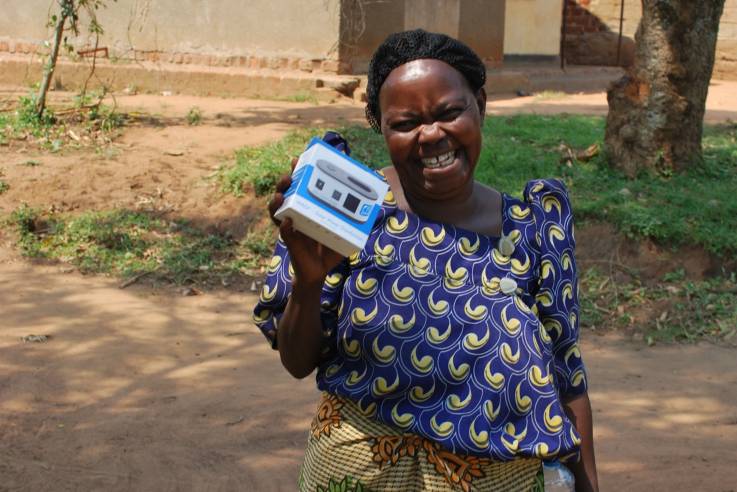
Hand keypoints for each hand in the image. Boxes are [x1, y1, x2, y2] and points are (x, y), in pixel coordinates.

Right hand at [268, 159, 344, 286]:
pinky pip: (284, 232)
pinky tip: (288, 222)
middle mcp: (296, 214)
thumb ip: (353, 217)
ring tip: (281, 194)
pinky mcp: (290, 242)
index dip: (297, 172)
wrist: (319, 272)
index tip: (297, 158)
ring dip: (277, 200)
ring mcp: (291, 227)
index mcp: (308, 207)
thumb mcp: (342, 230)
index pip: (300, 185)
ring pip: (277, 209)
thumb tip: (374, 204)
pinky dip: (285, 226)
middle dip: (285, 181)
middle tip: (289, 175)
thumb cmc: (329, 249)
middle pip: (285, 193)